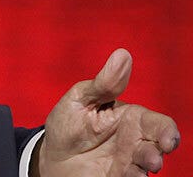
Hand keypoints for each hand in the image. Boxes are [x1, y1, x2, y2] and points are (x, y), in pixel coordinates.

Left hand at [36, 48, 179, 175]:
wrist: (52, 155)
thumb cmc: (68, 123)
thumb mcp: (81, 99)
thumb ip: (104, 83)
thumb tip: (122, 54)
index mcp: (132, 118)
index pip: (159, 124)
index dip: (168, 132)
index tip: (167, 140)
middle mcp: (135, 140)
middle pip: (160, 144)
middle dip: (160, 150)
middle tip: (153, 157)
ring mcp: (129, 161)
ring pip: (148, 163)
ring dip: (148, 164)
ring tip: (142, 165)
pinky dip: (134, 176)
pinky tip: (129, 173)